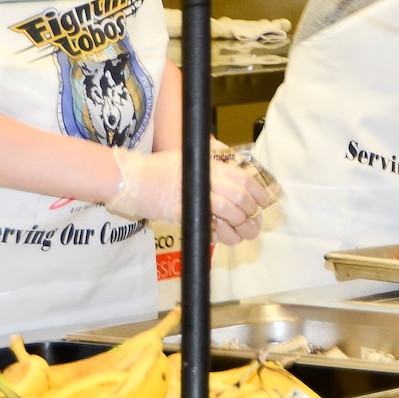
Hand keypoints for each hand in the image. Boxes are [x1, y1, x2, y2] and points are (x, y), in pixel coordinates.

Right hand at [107, 148, 272, 245]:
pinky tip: (226, 235)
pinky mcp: (186, 214)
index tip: (265, 203)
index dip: (260, 193)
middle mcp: (208, 180)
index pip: (246, 179)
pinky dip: (224, 234)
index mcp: (211, 167)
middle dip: (250, 212)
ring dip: (240, 225)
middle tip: (252, 220)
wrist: (133, 180)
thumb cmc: (160, 169)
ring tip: (242, 230)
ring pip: (231, 213)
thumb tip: (237, 181)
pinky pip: (213, 228)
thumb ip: (213, 170)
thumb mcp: (191, 162)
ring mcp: (197, 198)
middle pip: (242, 198)